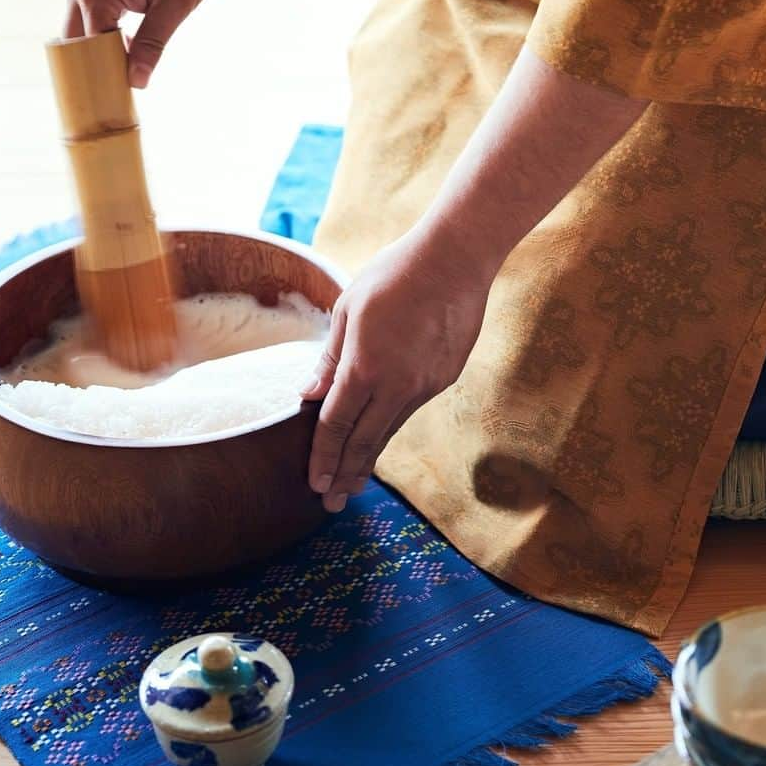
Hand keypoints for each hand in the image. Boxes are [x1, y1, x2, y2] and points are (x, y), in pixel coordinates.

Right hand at [64, 0, 214, 87]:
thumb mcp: (174, 6)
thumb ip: (152, 45)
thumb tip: (136, 81)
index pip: (92, 51)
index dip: (107, 77)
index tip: (122, 100)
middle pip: (75, 44)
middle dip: (94, 68)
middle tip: (120, 93)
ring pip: (78, 30)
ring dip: (97, 52)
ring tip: (123, 76)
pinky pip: (87, 16)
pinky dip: (100, 36)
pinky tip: (125, 52)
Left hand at [301, 226, 491, 512]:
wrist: (456, 259)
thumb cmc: (393, 275)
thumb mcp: (348, 310)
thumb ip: (329, 359)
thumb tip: (308, 396)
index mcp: (364, 369)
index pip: (335, 426)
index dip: (322, 458)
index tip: (314, 484)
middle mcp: (396, 387)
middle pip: (364, 443)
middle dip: (345, 476)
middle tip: (332, 505)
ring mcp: (424, 386)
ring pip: (389, 431)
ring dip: (368, 459)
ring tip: (354, 482)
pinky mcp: (444, 379)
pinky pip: (409, 410)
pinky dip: (390, 428)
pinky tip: (379, 436)